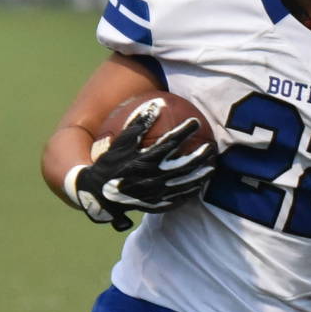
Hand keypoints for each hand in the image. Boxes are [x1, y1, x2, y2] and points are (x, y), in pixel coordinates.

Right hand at [66, 111, 214, 231]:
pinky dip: (189, 192)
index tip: (195, 122)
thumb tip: (155, 106)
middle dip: (199, 155)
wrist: (99, 194)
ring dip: (199, 175)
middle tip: (211, 147)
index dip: (184, 131)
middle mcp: (153, 177)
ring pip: (184, 184)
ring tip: (211, 168)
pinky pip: (177, 199)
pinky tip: (198, 187)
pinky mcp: (156, 205)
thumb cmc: (110, 164)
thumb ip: (138, 124)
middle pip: (183, 165)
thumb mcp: (120, 142)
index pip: (171, 142)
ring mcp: (156, 193)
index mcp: (145, 159)